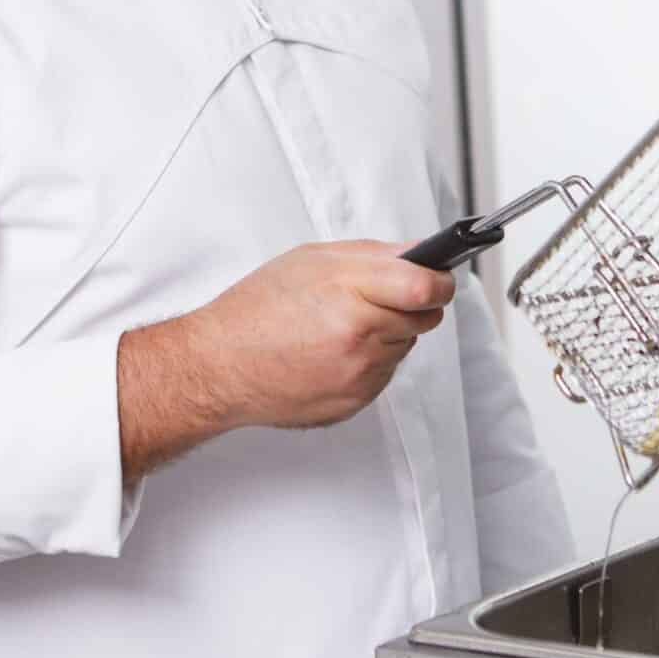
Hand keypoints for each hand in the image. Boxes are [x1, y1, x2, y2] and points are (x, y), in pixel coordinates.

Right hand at [173, 241, 458, 432]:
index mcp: (349, 292)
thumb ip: (373, 255)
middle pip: (424, 317)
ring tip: (340, 326)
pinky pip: (384, 374)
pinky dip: (369, 361)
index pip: (426, 287)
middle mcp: (359, 336)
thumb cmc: (256, 309)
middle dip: (412, 304)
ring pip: (404, 346)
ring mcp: (359, 374)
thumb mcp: (312, 260)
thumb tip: (418, 256)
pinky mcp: (355, 402)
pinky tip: (332, 352)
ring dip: (387, 334)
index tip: (439, 278)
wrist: (219, 366)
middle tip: (379, 298)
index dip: (439, 280)